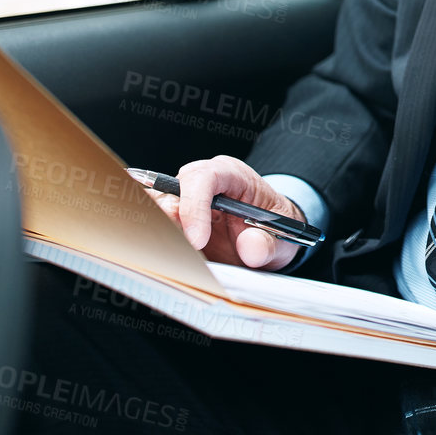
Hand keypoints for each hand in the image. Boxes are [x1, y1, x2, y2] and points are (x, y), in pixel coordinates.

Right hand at [141, 155, 304, 270]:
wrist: (269, 236)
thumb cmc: (274, 228)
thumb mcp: (282, 238)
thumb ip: (269, 244)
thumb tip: (250, 248)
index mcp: (232, 175)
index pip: (205, 177)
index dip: (195, 206)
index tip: (197, 241)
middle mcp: (204, 183)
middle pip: (171, 191)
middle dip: (168, 221)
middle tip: (177, 251)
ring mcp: (185, 201)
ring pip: (156, 208)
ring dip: (158, 233)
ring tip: (172, 258)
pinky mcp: (174, 220)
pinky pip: (153, 224)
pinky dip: (153, 240)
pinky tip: (164, 259)